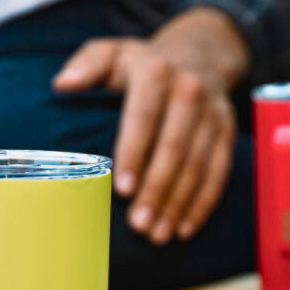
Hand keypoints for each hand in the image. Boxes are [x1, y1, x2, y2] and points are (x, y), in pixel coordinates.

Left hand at [52, 7, 250, 243]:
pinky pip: (219, 172)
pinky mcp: (227, 132)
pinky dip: (202, 203)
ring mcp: (213, 112)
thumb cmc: (140, 64)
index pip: (145, 115)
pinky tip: (184, 228)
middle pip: (174, 146)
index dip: (134, 153)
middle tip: (138, 224)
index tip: (122, 188)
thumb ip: (86, 65)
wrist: (197, 55)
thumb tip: (63, 85)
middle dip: (157, 189)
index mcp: (156, 71)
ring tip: (157, 235)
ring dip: (178, 203)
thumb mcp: (110, 53)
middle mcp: (190, 89)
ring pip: (197, 164)